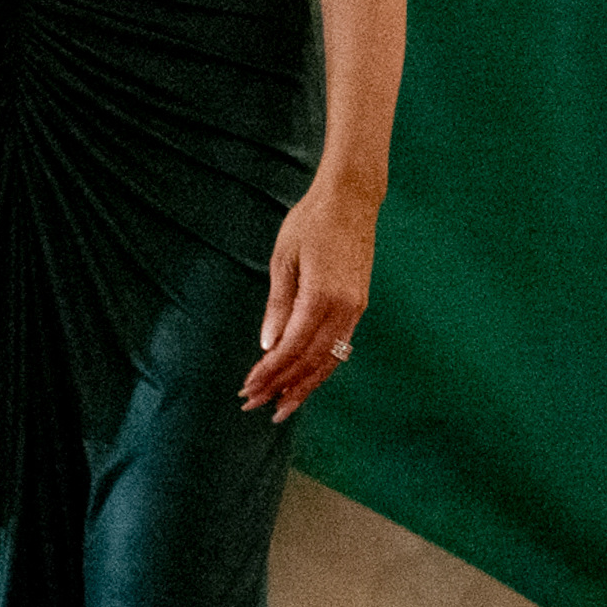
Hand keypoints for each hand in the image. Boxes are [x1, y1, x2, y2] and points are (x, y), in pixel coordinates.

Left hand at [241, 176, 376, 421]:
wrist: (351, 200)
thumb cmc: (311, 223)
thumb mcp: (283, 260)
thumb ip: (278, 305)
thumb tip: (268, 346)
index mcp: (322, 296)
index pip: (292, 348)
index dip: (270, 373)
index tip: (248, 389)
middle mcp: (345, 308)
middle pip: (312, 362)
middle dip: (283, 387)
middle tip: (256, 406)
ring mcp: (356, 308)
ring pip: (330, 360)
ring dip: (305, 385)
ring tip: (282, 406)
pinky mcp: (358, 305)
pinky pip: (339, 346)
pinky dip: (321, 367)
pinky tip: (304, 378)